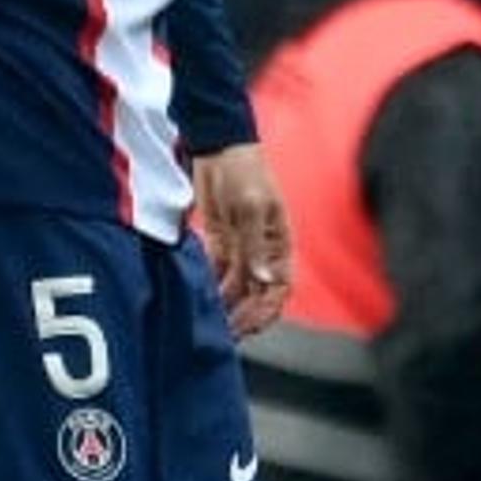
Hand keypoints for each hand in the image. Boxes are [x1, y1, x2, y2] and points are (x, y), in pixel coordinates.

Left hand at [192, 143, 292, 337]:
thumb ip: (254, 245)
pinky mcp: (221, 242)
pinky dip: (212, 288)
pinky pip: (218, 273)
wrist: (219, 146)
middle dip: (245, 316)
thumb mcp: (251, 207)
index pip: (280, 288)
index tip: (249, 326)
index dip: (267, 311)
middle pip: (258, 294)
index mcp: (280, 244)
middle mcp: (263, 251)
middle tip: (226, 334)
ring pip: (237, 288)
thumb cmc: (245, 172)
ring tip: (211, 324)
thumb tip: (263, 278)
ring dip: (227, 306)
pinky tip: (200, 301)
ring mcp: (241, 247)